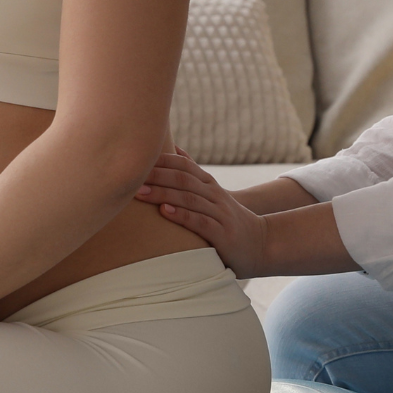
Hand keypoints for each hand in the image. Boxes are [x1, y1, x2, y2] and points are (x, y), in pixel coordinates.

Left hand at [136, 144, 271, 276]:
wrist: (262, 243)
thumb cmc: (227, 220)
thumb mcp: (211, 194)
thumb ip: (193, 174)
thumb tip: (172, 148)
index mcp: (209, 185)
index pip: (184, 165)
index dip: (161, 160)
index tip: (136, 158)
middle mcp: (214, 195)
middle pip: (183, 179)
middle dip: (156, 176)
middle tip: (130, 176)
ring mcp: (219, 213)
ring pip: (189, 198)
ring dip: (162, 193)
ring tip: (140, 193)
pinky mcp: (222, 234)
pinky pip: (200, 222)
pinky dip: (182, 215)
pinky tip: (165, 212)